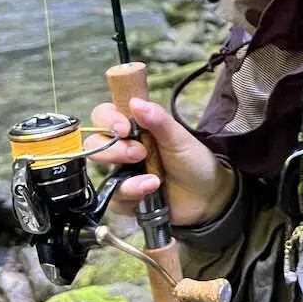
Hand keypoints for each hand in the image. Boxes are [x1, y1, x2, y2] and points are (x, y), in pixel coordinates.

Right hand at [87, 97, 235, 226]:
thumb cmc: (194, 161)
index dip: (107, 119)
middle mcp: (123, 150)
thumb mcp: (180, 139)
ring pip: (100, 172)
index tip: (124, 127)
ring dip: (123, 173)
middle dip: (112, 148)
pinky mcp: (126, 199)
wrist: (208, 197)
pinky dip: (132, 192)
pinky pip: (115, 197)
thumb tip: (135, 101)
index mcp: (134, 129)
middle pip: (94, 143)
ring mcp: (122, 175)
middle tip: (139, 153)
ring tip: (152, 176)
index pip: (104, 116)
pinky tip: (152, 188)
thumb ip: (159, 121)